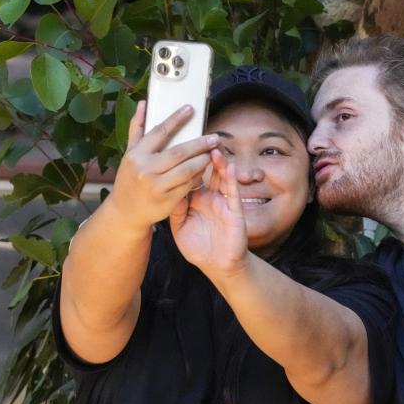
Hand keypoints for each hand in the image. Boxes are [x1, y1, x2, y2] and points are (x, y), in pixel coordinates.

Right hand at [104, 100, 218, 228]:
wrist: (125, 212)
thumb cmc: (129, 179)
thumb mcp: (129, 154)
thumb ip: (137, 129)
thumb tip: (143, 104)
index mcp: (136, 155)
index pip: (159, 133)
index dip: (176, 119)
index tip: (190, 109)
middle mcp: (145, 170)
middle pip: (179, 152)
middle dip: (199, 143)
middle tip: (214, 137)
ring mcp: (156, 186)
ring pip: (187, 169)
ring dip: (202, 160)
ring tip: (212, 152)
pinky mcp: (167, 200)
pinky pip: (188, 185)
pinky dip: (197, 176)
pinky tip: (204, 169)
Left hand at [170, 149, 250, 277]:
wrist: (218, 266)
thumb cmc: (198, 248)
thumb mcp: (180, 228)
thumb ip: (175, 209)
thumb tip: (168, 189)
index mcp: (194, 200)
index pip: (189, 176)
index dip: (185, 162)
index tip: (177, 146)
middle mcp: (209, 196)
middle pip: (206, 171)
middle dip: (202, 155)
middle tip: (198, 138)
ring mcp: (222, 201)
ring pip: (221, 176)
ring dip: (218, 161)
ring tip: (213, 146)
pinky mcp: (234, 209)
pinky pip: (233, 191)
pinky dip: (231, 178)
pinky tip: (228, 166)